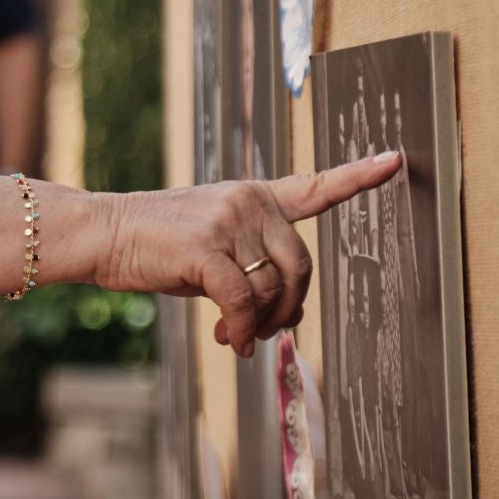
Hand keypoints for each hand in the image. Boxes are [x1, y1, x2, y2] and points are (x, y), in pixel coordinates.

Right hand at [92, 152, 402, 356]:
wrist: (104, 233)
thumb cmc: (157, 246)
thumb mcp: (212, 247)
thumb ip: (252, 267)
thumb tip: (286, 318)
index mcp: (253, 195)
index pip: (314, 186)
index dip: (357, 177)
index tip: (394, 159)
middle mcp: (247, 201)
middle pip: (301, 265)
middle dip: (289, 307)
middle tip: (265, 331)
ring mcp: (227, 221)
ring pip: (272, 290)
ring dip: (259, 325)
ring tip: (234, 336)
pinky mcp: (205, 248)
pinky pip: (242, 301)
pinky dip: (239, 329)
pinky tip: (226, 339)